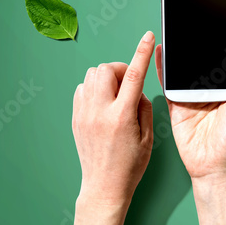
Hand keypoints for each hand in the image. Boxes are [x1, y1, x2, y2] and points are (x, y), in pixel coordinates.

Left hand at [71, 31, 155, 206]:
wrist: (104, 187)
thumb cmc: (130, 166)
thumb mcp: (148, 137)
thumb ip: (144, 107)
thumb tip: (136, 90)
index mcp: (121, 117)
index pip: (134, 75)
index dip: (143, 52)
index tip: (149, 37)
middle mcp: (99, 112)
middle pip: (107, 69)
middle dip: (121, 69)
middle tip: (130, 85)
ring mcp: (84, 114)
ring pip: (92, 75)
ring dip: (108, 78)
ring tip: (118, 95)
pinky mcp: (76, 118)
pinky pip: (83, 88)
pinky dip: (95, 88)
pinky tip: (105, 103)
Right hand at [155, 30, 225, 183]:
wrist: (214, 170)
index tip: (225, 18)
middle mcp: (211, 89)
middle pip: (205, 59)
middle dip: (201, 39)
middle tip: (196, 17)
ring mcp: (193, 96)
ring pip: (186, 67)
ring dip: (182, 50)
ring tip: (177, 28)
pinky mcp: (177, 105)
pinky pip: (168, 83)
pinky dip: (163, 68)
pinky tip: (160, 53)